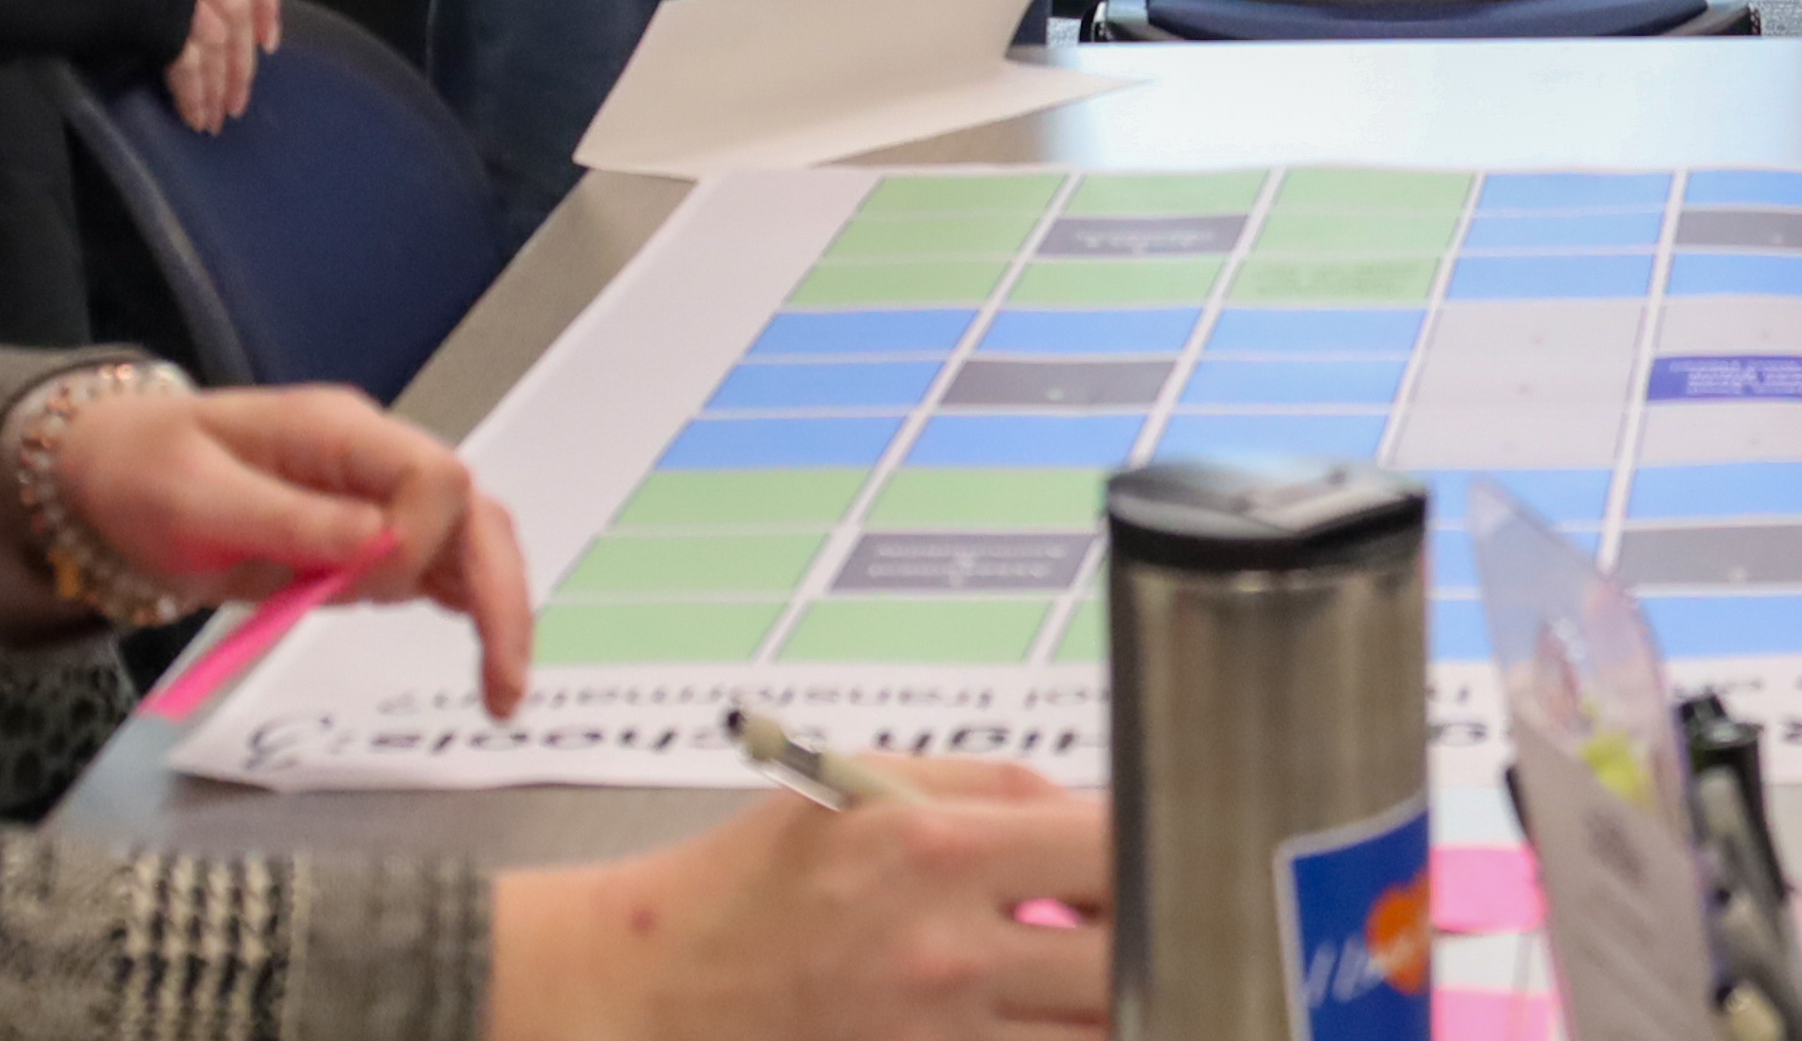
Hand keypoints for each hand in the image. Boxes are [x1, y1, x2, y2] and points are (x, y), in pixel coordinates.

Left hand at [29, 379, 530, 709]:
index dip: (420, 538)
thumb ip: (287, 520)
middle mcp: (373, 462)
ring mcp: (374, 502)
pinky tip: (484, 664)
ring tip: (501, 692)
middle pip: (473, 514)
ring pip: (470, 546)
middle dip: (499, 594)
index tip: (359, 590)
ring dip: (494, 611)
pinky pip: (435, 571)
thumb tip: (379, 544)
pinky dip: (466, 612)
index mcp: (338, 432)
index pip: (433, 474)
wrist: (109, 478)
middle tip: (503, 685)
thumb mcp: (195, 498)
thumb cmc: (143, 474)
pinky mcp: (363, 545)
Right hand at [491, 769, 1110, 1039]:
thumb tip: (1094, 810)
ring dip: (1112, 1009)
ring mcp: (935, 1038)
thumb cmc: (745, 884)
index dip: (1156, 850)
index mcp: (935, 848)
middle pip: (1127, 955)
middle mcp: (947, 952)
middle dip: (1147, 938)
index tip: (1162, 853)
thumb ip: (993, 785)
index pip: (1115, 845)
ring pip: (1096, 1036)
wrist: (640, 991)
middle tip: (1141, 928)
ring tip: (1092, 983)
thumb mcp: (862, 787)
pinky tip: (1035, 1021)